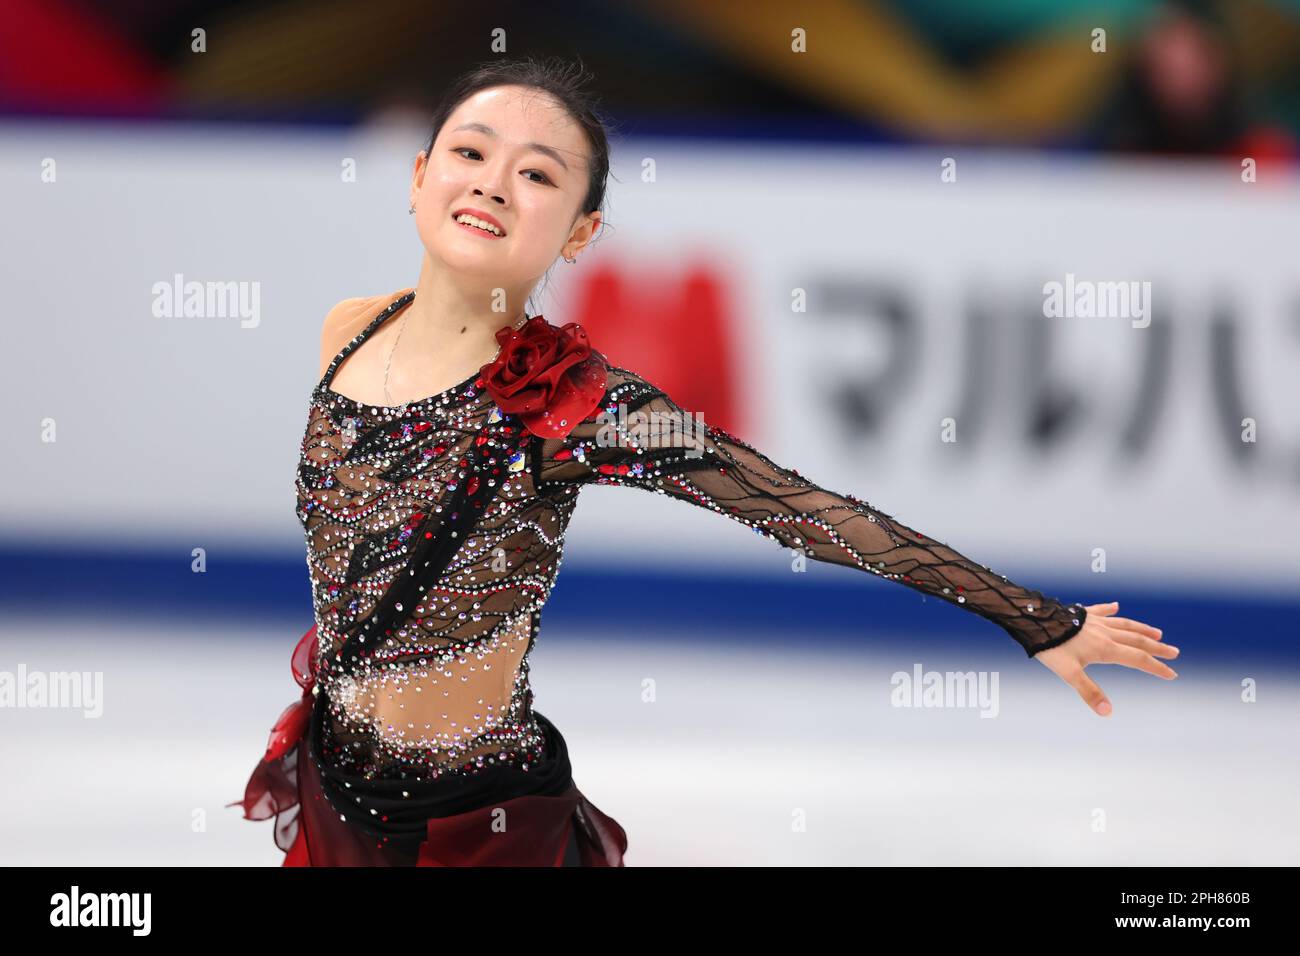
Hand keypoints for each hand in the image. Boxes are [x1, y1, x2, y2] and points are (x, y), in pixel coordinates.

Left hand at [1033, 601, 1176, 716]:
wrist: (1033, 620)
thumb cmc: (1051, 647)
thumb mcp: (1069, 674)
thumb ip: (1089, 692)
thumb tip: (1107, 712)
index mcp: (1105, 649)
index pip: (1138, 659)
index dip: (1156, 667)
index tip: (1172, 674)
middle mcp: (1104, 633)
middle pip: (1137, 640)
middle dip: (1157, 648)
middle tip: (1175, 652)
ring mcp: (1094, 622)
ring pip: (1124, 624)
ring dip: (1142, 629)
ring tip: (1157, 632)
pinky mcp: (1082, 613)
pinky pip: (1101, 611)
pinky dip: (1111, 609)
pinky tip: (1116, 606)